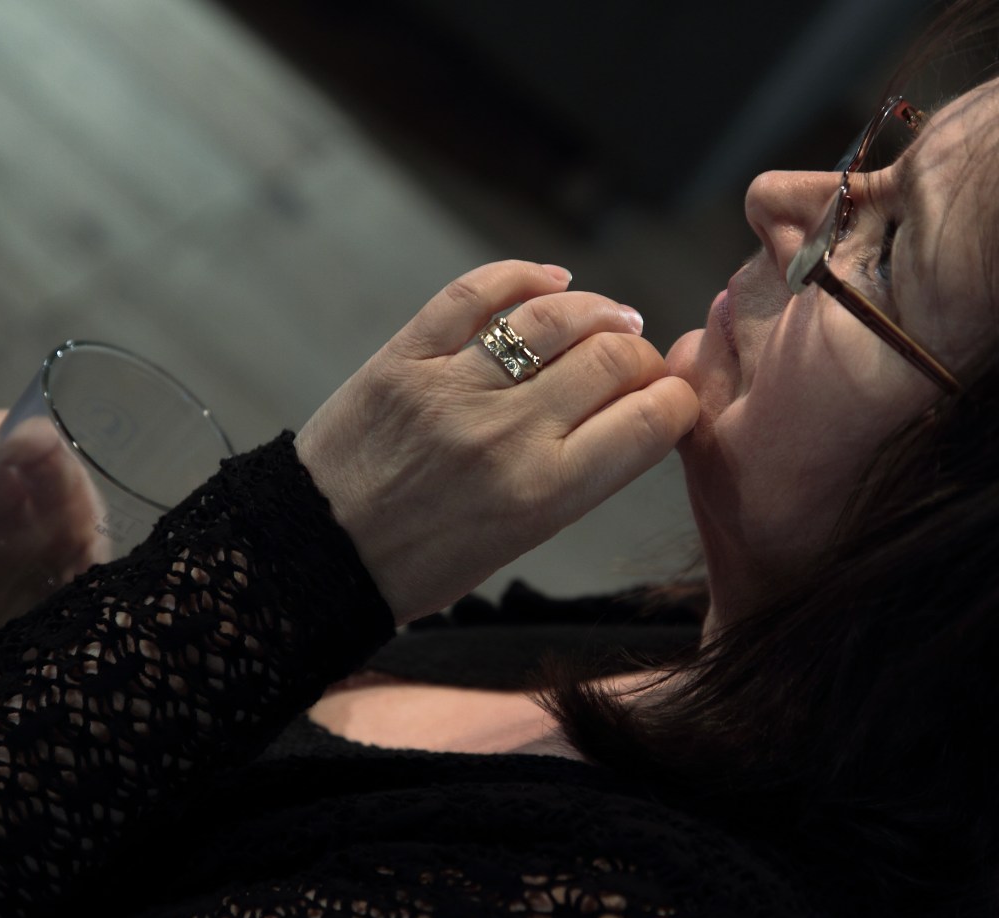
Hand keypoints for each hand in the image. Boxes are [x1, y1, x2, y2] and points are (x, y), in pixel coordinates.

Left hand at [296, 260, 698, 622]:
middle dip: (642, 355)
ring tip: (611, 319)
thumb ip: (579, 475)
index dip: (678, 398)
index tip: (672, 397)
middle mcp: (507, 436)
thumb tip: (635, 407)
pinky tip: (551, 282)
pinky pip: (475, 293)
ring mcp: (453, 390)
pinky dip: (524, 276)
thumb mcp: (521, 540)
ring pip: (554, 317)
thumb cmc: (427, 561)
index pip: (651, 420)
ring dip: (598, 310)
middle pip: (613, 360)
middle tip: (637, 361)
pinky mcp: (405, 358)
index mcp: (546, 494)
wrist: (320, 554)